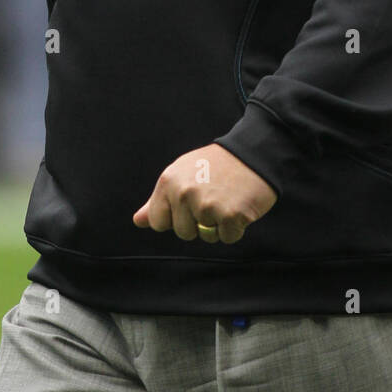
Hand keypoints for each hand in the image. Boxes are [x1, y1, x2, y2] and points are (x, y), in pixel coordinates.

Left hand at [133, 143, 276, 244]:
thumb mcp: (181, 174)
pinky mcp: (230, 215)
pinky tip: (239, 205)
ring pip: (206, 237)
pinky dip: (236, 227)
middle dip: (199, 222)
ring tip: (226, 199)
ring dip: (218, 225)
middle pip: (183, 232)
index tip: (190, 202)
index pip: (158, 222)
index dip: (175, 217)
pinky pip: (228, 238)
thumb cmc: (216, 165)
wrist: (254, 153)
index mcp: (168, 182)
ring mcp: (207, 205)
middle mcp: (184, 193)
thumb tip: (138, 221)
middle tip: (213, 197)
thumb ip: (158, 200)